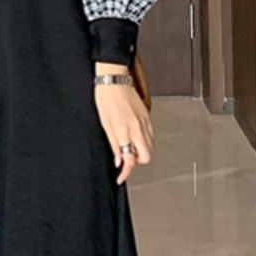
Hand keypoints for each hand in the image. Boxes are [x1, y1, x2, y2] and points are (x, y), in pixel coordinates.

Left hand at [93, 64, 153, 184]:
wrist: (114, 78)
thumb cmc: (106, 97)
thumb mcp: (104, 123)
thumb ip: (113, 143)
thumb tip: (117, 159)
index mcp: (124, 130)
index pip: (130, 160)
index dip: (125, 172)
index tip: (120, 177)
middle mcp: (137, 128)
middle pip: (146, 156)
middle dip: (137, 162)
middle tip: (125, 159)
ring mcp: (145, 122)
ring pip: (150, 146)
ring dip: (141, 151)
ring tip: (128, 146)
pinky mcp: (148, 116)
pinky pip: (150, 135)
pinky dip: (144, 140)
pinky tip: (133, 136)